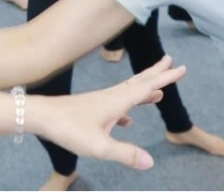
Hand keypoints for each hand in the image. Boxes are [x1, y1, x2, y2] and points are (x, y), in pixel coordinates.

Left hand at [29, 55, 185, 171]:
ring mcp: (101, 101)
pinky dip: (128, 106)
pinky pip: (116, 104)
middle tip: (172, 62)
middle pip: (139, 82)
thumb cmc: (69, 129)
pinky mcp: (92, 108)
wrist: (41, 116)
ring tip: (158, 90)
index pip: (147, 87)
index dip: (165, 78)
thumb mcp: (100, 146)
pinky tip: (128, 119)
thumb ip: (126, 154)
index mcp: (117, 102)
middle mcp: (111, 97)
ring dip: (145, 88)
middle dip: (157, 73)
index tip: (182, 68)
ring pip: (128, 91)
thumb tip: (151, 162)